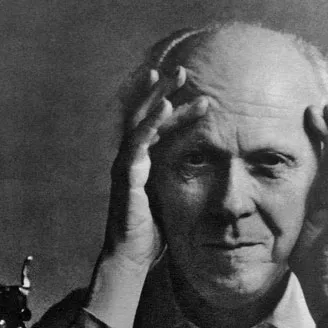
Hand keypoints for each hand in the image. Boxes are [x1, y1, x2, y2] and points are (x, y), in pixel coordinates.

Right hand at [103, 66, 207, 269]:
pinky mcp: (126, 175)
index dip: (176, 113)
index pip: (158, 131)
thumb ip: (177, 186)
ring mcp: (126, 166)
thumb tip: (201, 180)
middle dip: (162, 91)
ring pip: (141, 122)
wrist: (132, 258)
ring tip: (175, 75)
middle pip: (145, 117)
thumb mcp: (169, 204)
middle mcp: (131, 161)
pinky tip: (165, 105)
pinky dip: (151, 122)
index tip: (198, 98)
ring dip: (158, 96)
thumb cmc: (150, 235)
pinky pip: (138, 142)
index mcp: (142, 166)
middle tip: (181, 69)